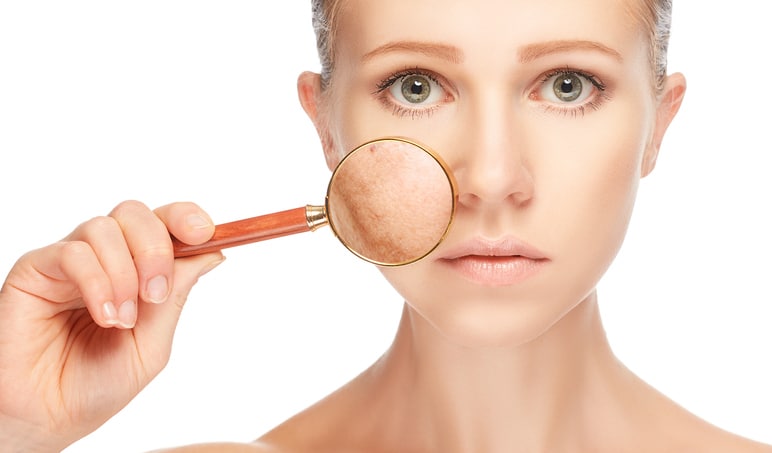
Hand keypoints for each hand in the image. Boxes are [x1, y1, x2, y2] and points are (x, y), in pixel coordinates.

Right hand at [0, 201, 223, 451]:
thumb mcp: (151, 343)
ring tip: (121, 321)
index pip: (163, 223)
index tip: (206, 233)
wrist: (48, 418)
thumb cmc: (97, 385)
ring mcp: (69, 261)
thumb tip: (214, 253)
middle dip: (156, 247)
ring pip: (104, 228)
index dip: (186, 218)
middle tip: (156, 294)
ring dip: (124, 274)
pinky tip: (102, 317)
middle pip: (135, 214)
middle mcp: (103, 258)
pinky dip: (96, 282)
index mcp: (136, 270)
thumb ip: (176, 296)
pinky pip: (73, 253)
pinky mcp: (35, 270)